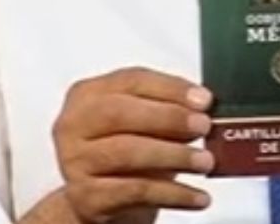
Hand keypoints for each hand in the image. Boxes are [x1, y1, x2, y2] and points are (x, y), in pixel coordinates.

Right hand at [52, 67, 213, 223]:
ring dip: (174, 155)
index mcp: (87, 95)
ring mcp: (76, 161)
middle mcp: (74, 125)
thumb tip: (202, 109)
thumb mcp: (141, 123)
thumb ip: (166, 109)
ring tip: (205, 161)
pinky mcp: (87, 197)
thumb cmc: (122, 152)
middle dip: (169, 118)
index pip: (130, 80)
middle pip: (120, 113)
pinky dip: (173, 194)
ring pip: (127, 152)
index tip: (204, 99)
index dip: (170, 88)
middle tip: (203, 126)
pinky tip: (197, 196)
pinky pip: (136, 191)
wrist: (97, 199)